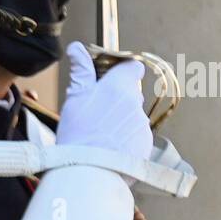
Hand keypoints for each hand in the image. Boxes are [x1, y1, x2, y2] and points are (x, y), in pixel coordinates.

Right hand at [55, 42, 153, 180]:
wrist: (87, 171)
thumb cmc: (77, 133)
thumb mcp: (74, 99)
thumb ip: (81, 71)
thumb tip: (76, 48)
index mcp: (119, 86)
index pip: (133, 67)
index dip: (122, 72)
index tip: (110, 81)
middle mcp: (135, 103)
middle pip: (131, 94)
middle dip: (118, 100)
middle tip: (96, 116)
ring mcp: (142, 124)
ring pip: (133, 116)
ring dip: (121, 122)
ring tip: (101, 137)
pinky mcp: (145, 144)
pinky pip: (137, 136)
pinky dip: (126, 140)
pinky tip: (110, 150)